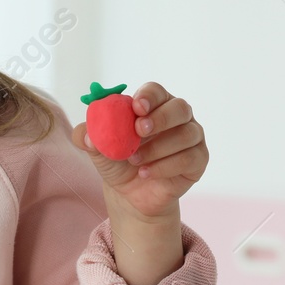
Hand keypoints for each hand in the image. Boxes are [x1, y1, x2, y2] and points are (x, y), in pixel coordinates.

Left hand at [72, 82, 207, 219]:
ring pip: (186, 134)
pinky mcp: (198, 160)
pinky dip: (165, 166)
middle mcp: (178, 117)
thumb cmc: (117, 162)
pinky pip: (189, 158)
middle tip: (139, 130)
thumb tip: (86, 134)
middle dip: (160, 118)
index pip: (156, 91)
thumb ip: (87, 137)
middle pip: (180, 107)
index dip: (148, 96)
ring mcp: (192, 138)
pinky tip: (147, 173)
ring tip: (135, 161)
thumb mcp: (97, 149)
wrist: (129, 194)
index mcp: (154, 105)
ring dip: (158, 148)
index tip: (136, 107)